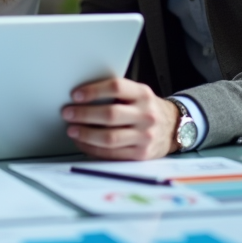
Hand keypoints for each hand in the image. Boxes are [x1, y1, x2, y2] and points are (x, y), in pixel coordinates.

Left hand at [60, 76, 180, 159]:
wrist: (174, 128)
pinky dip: (93, 148)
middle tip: (67, 113)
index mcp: (143, 94)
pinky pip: (112, 154)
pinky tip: (82, 142)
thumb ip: (117, 94)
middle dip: (84, 114)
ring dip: (85, 134)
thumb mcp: (138, 95)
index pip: (116, 87)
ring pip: (109, 137)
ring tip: (72, 130)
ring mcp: (145, 136)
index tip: (75, 95)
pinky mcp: (141, 154)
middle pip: (110, 114)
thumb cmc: (147, 109)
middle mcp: (146, 115)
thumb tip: (81, 97)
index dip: (94, 90)